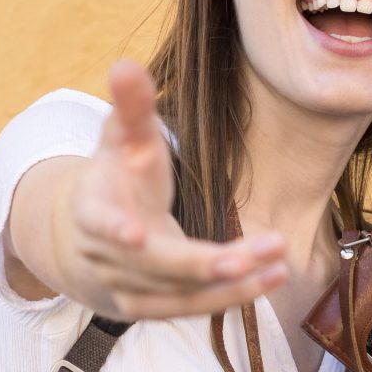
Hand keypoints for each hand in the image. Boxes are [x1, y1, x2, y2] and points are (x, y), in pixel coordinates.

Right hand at [50, 60, 287, 319]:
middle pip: (155, 266)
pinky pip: (193, 308)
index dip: (115, 230)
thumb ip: (130, 107)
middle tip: (250, 253)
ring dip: (231, 282)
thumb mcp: (123, 138)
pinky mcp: (151, 309)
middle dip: (202, 262)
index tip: (134, 234)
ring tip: (278, 262)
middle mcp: (107, 257)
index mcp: (93, 210)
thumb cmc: (118, 175)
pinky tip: (273, 276)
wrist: (92, 234)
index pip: (100, 223)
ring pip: (180, 294)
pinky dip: (233, 296)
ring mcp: (126, 288)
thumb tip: (125, 63)